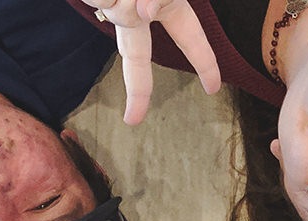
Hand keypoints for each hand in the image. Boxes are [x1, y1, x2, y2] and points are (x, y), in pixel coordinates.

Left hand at [85, 0, 221, 124]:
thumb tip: (144, 13)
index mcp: (171, 7)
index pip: (191, 41)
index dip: (204, 65)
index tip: (212, 89)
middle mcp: (142, 13)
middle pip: (137, 58)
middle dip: (138, 91)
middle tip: (133, 120)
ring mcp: (116, 11)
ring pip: (121, 15)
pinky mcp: (95, 4)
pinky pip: (103, 3)